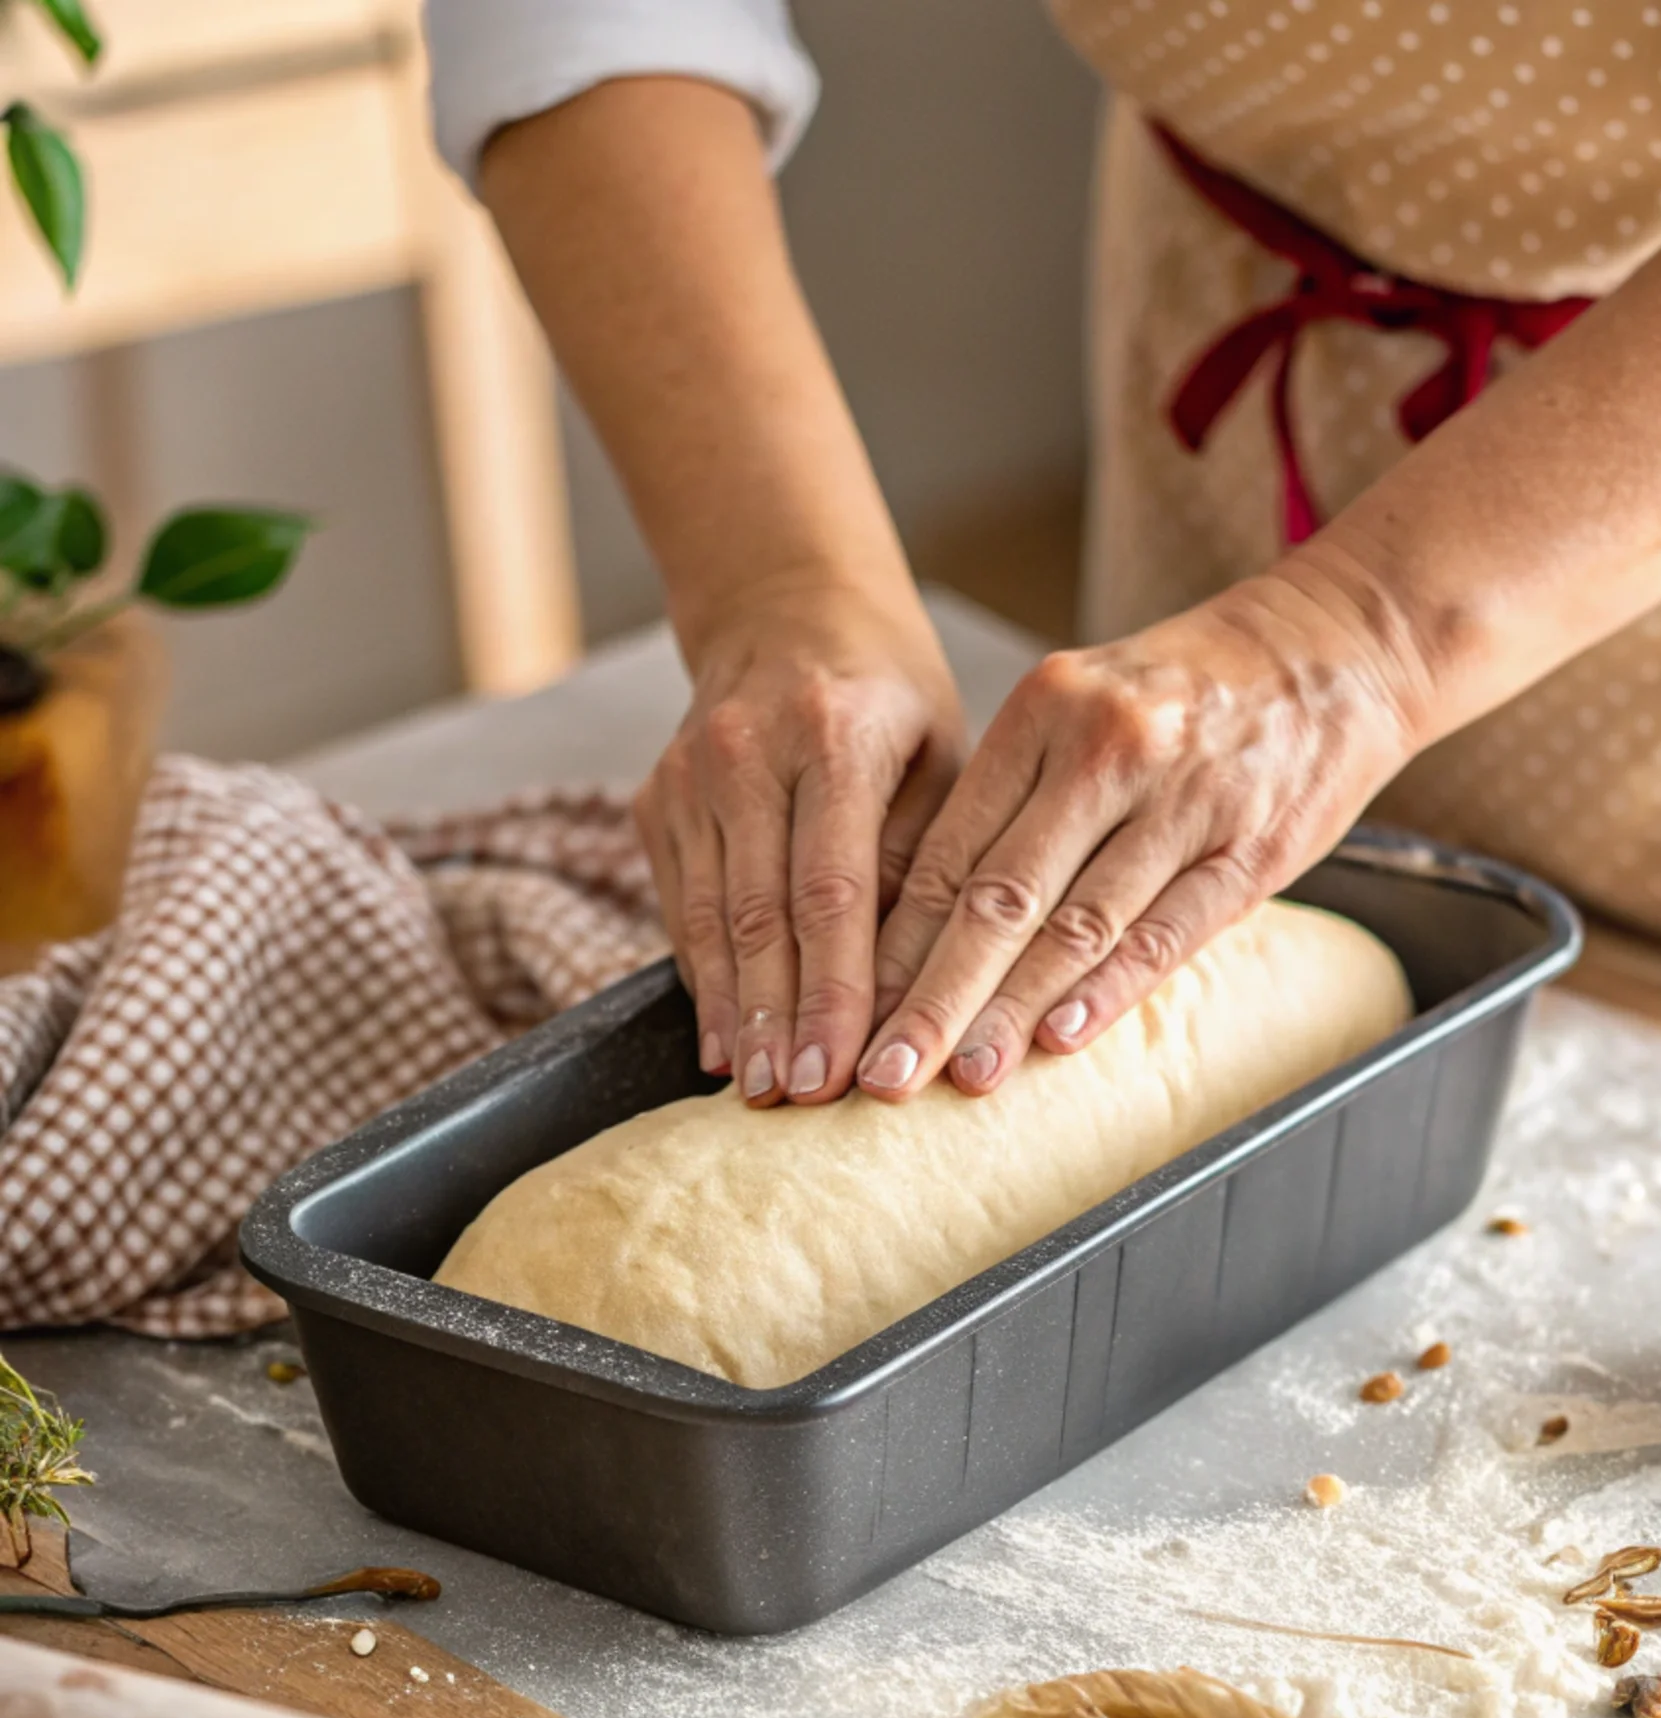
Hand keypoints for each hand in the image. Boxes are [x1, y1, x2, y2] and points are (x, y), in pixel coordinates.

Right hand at [635, 588, 964, 1103]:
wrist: (786, 608)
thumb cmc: (890, 696)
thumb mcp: (940, 753)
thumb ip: (927, 857)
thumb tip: (911, 983)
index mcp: (832, 736)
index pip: (831, 889)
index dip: (833, 989)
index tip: (843, 1067)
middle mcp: (745, 753)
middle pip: (758, 914)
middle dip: (779, 1018)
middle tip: (795, 1101)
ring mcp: (688, 776)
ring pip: (706, 918)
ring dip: (734, 1012)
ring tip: (757, 1089)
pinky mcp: (655, 800)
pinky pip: (679, 906)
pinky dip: (703, 976)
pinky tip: (726, 1037)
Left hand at [855, 570, 1423, 1100]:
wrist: (1336, 646)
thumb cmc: (1191, 689)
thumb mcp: (1084, 703)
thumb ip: (1017, 794)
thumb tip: (931, 918)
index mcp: (1045, 710)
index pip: (950, 848)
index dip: (896, 943)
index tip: (856, 1012)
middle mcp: (1106, 749)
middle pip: (998, 895)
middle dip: (933, 996)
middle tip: (887, 1072)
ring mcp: (1181, 799)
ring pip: (1077, 924)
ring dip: (1013, 1009)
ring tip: (963, 1074)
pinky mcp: (1250, 848)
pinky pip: (1167, 931)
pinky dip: (1110, 989)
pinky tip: (1061, 1038)